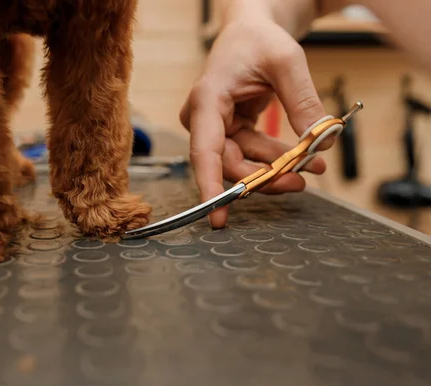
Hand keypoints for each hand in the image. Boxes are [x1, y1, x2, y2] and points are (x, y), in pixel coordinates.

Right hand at [180, 17, 330, 228]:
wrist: (250, 32)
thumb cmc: (259, 40)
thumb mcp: (287, 61)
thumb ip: (303, 101)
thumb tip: (321, 142)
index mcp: (207, 99)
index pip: (205, 151)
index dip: (210, 186)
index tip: (217, 215)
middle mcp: (203, 118)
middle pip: (229, 164)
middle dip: (265, 176)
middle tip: (302, 179)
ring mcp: (215, 127)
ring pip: (242, 163)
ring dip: (275, 169)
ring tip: (311, 165)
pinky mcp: (229, 132)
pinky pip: (250, 155)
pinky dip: (274, 158)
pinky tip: (299, 158)